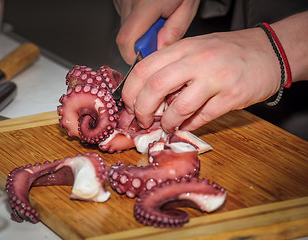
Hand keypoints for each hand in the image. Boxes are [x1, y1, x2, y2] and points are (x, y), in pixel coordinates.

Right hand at [113, 0, 199, 64]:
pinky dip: (137, 21)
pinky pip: (125, 16)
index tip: (146, 58)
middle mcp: (130, 1)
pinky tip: (150, 12)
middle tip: (159, 33)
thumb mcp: (187, 7)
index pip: (127, 41)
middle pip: (125, 37)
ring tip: (156, 18)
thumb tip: (160, 51)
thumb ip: (174, 31)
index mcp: (146, 5)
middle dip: (141, 44)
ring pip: (125, 27)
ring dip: (139, 31)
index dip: (133, 56)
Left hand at [122, 28, 281, 131]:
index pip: (143, 69)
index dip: (130, 92)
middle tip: (142, 121)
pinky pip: (203, 117)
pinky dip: (189, 126)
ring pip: (179, 107)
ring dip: (167, 122)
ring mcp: (215, 78)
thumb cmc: (227, 53)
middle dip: (142, 110)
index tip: (129, 106)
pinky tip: (186, 126)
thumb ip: (172, 69)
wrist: (269, 52)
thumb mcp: (195, 50)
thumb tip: (149, 97)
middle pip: (155, 87)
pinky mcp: (232, 96)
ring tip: (166, 126)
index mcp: (183, 48)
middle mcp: (197, 60)